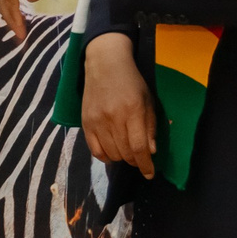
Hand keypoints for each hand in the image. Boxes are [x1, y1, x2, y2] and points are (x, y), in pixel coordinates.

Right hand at [80, 32, 155, 175]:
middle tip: (139, 158)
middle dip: (135, 161)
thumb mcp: (148, 100)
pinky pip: (95, 150)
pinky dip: (105, 157)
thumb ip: (150, 126)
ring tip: (126, 152)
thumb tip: (151, 151)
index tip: (149, 174)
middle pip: (125, 153)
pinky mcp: (85, 123)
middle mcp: (114, 118)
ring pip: (111, 154)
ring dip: (122, 158)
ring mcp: (97, 121)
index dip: (145, 164)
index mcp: (133, 111)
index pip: (139, 147)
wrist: (104, 64)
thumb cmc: (131, 81)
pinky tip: (112, 153)